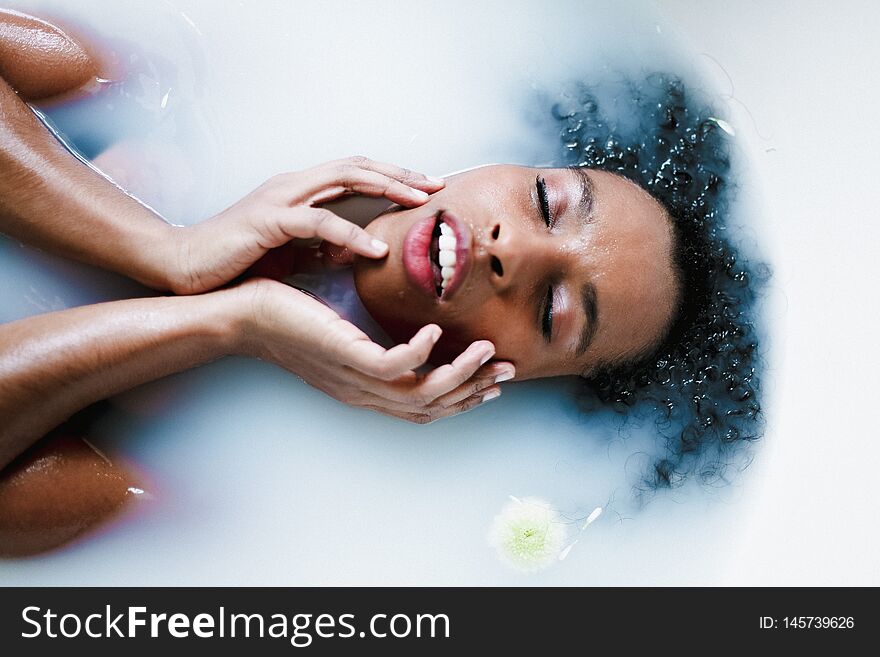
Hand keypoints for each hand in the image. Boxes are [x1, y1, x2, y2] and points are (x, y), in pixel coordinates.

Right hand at [166, 156, 443, 293]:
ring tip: (419, 204)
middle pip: (357, 165)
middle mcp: (293, 185)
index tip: (428, 189)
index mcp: (299, 191)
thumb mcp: (289, 251)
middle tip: (438, 185)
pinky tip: (375, 250)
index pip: (355, 173)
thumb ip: (320, 245)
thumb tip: (353, 250)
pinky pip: (318, 222)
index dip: (393, 177)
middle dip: (400, 173)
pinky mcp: (267, 221)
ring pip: (343, 179)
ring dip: (386, 188)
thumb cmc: (236, 261)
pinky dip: (350, 233)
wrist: (182, 267)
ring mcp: (279, 198)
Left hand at [235, 279, 515, 422]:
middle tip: (507, 372)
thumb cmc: (285, 315)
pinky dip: (422, 352)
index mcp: (363, 387)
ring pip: (420, 393)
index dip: (461, 397)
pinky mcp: (342, 355)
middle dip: (473, 392)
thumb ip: (368, 335)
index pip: (422, 405)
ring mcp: (352, 377)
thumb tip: (399, 321)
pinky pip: (393, 365)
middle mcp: (362, 391)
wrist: (240, 313)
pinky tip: (436, 331)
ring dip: (459, 375)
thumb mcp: (335, 330)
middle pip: (430, 407)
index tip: (491, 379)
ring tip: (487, 352)